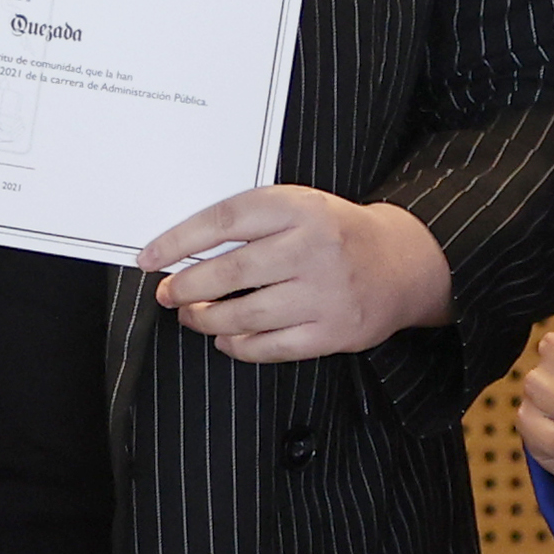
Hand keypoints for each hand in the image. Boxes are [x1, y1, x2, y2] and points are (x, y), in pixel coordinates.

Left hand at [136, 187, 451, 362]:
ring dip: (207, 319)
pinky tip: (226, 338)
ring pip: (246, 314)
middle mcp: (313, 249)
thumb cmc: (337, 233)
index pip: (225, 221)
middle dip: (187, 286)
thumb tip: (185, 250)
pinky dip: (239, 345)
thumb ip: (252, 222)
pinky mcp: (332, 332)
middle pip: (231, 271)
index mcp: (299, 208)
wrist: (402, 263)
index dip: (180, 241)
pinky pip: (271, 346)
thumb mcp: (300, 207)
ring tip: (193, 315)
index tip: (151, 257)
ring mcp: (324, 293)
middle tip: (169, 293)